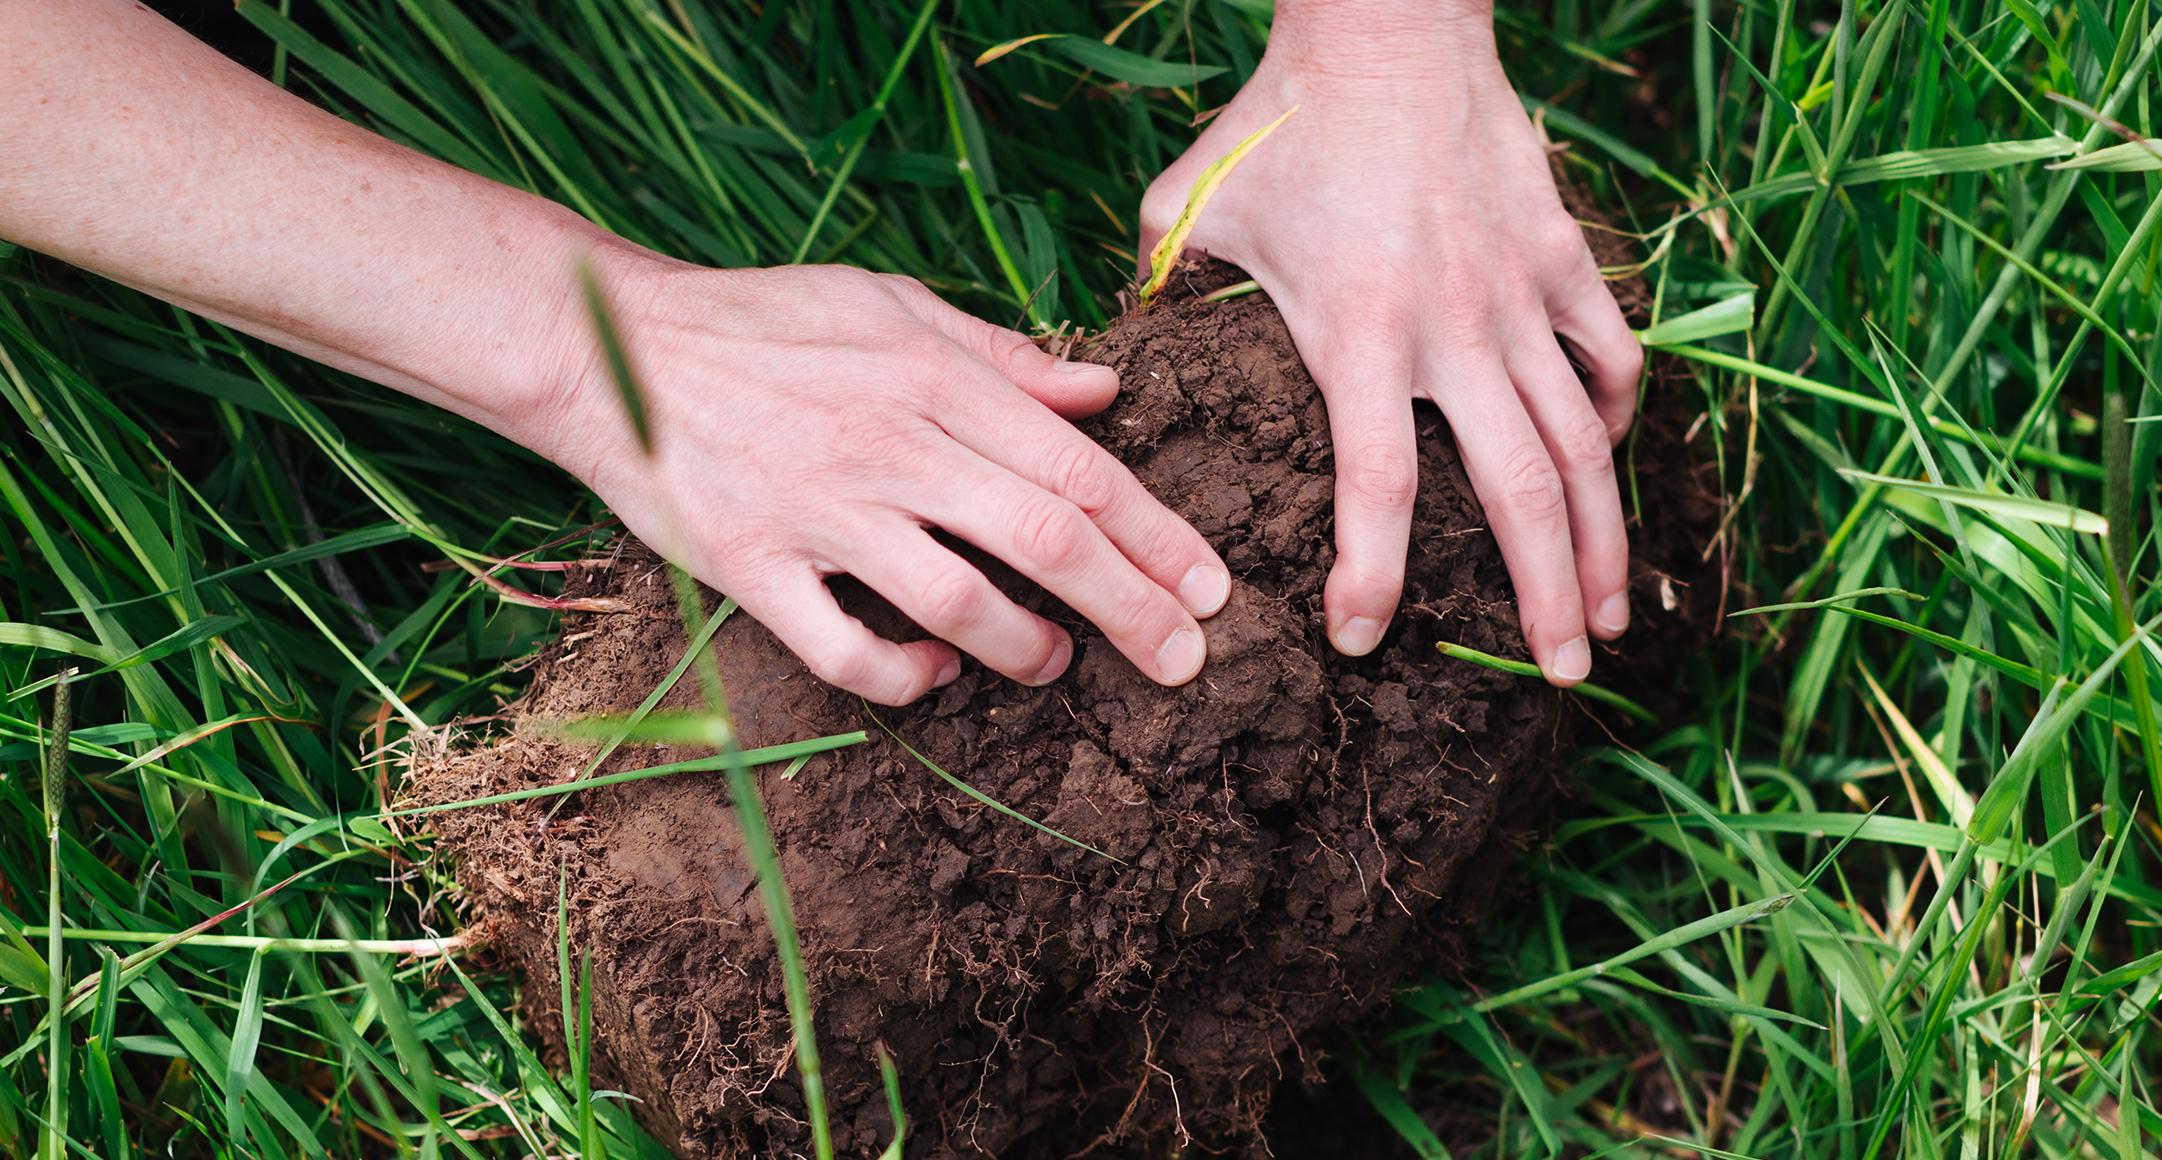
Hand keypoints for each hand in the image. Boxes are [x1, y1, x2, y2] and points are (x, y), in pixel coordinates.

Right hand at [527, 252, 1231, 705]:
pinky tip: (939, 672)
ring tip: (1059, 662)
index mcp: (932, 378)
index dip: (1156, 534)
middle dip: (1131, 607)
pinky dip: (904, 674)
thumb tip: (1104, 392)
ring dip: (1027, 646)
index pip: (1075, 468)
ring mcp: (818, 510)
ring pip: (957, 600)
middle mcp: (887, 444)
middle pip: (1042, 539)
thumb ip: (1001, 356)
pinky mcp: (751, 565)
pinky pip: (843, 648)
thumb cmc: (763, 323)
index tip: (1211, 586)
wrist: (611, 345)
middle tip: (1185, 661)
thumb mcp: (890, 306)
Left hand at [1138, 0, 1642, 684]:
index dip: (1374, 576)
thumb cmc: (1279, 121)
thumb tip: (1117, 362)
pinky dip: (1614, 418)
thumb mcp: (1192, 209)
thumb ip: (1162, 294)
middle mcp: (1454, 329)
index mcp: (1359, 332)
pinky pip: (1610, 355)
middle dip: (1544, 597)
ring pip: (1584, 441)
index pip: (1380, 488)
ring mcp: (1521, 294)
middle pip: (1519, 492)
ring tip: (1610, 615)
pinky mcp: (1564, 255)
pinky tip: (1606, 467)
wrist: (1389, 25)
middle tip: (1565, 677)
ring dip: (1601, 536)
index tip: (1362, 638)